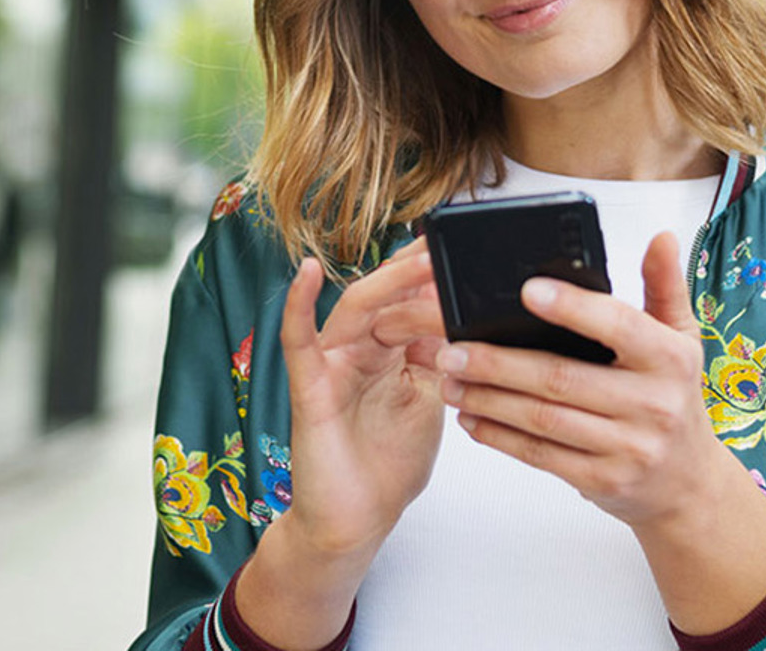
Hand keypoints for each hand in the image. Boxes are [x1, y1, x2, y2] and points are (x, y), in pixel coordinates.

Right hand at [236, 239, 446, 645]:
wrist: (358, 520)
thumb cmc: (389, 463)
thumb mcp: (430, 401)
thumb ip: (442, 359)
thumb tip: (467, 317)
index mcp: (388, 351)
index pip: (408, 300)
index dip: (432, 277)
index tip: (464, 250)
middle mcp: (357, 349)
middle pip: (385, 296)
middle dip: (416, 271)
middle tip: (448, 245)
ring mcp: (331, 364)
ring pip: (354, 309)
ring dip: (386, 282)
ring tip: (416, 257)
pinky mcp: (309, 387)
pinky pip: (298, 341)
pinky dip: (298, 304)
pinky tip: (308, 274)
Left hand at [436, 231, 765, 631]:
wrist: (688, 484)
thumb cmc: (674, 397)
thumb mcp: (681, 340)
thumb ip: (664, 286)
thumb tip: (661, 237)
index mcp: (670, 359)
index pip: (619, 326)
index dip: (573, 308)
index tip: (526, 290)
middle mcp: (653, 404)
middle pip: (561, 377)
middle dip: (498, 362)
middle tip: (452, 348)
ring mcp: (628, 448)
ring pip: (543, 418)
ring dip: (488, 398)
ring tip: (450, 379)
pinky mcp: (602, 481)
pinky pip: (541, 455)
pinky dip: (500, 436)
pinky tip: (472, 416)